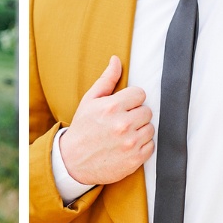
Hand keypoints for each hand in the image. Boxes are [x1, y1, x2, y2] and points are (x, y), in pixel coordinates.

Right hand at [59, 56, 153, 186]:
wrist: (72, 162)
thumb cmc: (82, 129)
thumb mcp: (89, 101)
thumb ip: (106, 80)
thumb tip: (117, 60)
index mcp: (112, 107)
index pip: (140, 94)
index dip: (131, 100)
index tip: (122, 108)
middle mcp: (123, 124)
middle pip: (147, 111)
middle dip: (136, 115)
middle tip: (122, 123)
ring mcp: (130, 143)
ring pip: (150, 128)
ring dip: (140, 131)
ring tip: (124, 135)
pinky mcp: (135, 159)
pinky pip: (150, 146)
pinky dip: (141, 147)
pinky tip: (127, 147)